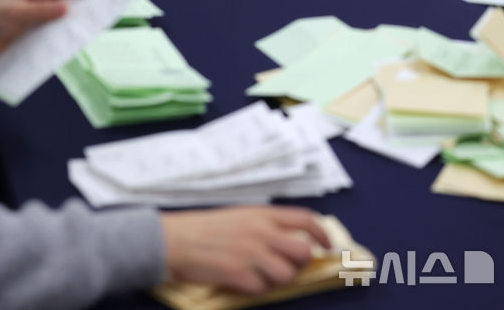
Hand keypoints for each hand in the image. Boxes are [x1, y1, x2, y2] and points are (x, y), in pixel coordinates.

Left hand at [0, 0, 88, 74]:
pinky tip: (73, 36)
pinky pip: (53, 27)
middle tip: (96, 7)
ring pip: (59, 12)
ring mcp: (35, 12)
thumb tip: (66, 8)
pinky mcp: (34, 29)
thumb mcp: (16, 14)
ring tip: (89, 23)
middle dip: (76, 1)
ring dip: (71, 17)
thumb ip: (42, 11)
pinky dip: (62, 30)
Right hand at [161, 206, 330, 293]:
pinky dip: (255, 288)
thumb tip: (293, 241)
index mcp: (262, 214)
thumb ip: (266, 226)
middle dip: (300, 264)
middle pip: (303, 252)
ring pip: (287, 274)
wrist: (174, 239)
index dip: (323, 234)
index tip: (328, 247)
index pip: (305, 219)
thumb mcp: (240, 216)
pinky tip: (241, 280)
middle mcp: (261, 231)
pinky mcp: (238, 274)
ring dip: (277, 279)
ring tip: (258, 274)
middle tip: (287, 265)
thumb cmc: (206, 227)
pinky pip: (262, 289)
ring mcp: (251, 253)